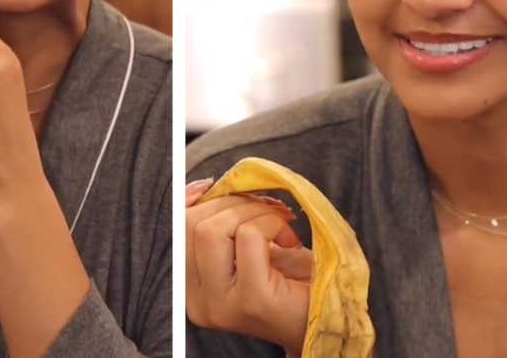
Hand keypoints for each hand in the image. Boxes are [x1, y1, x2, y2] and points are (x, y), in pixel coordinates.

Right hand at [185, 179, 311, 355]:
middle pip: (193, 225)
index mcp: (192, 289)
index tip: (218, 184)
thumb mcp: (246, 252)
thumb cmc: (291, 284)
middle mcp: (198, 301)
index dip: (195, 199)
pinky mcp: (251, 299)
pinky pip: (249, 236)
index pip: (178, 229)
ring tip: (280, 226)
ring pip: (214, 228)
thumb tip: (203, 186)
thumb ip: (221, 225)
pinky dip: (272, 224)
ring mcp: (221, 303)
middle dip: (234, 204)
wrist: (328, 321)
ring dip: (254, 212)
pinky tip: (290, 241)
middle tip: (269, 210)